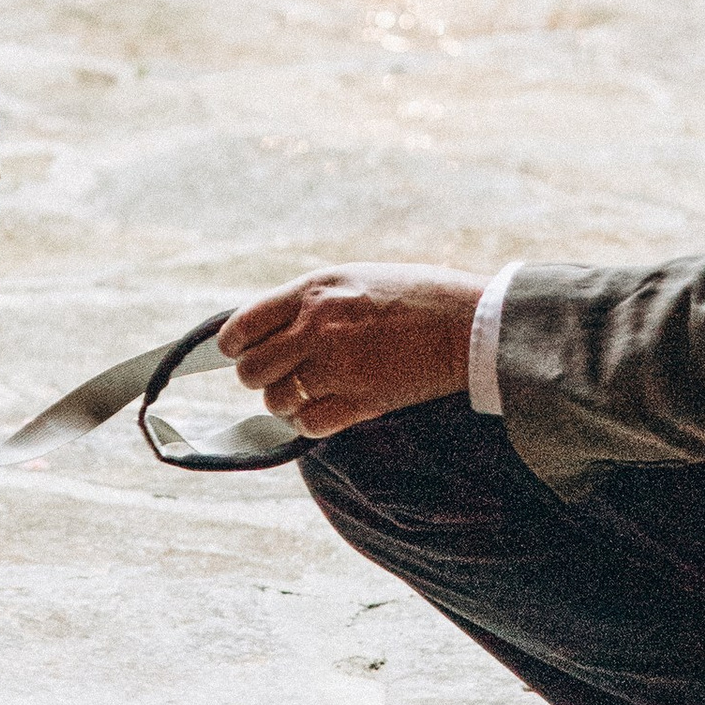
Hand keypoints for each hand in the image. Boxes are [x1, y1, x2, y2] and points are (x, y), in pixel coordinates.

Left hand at [218, 264, 485, 436]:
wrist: (470, 322)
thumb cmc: (416, 296)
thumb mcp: (355, 279)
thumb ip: (310, 301)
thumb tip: (268, 330)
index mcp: (314, 290)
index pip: (241, 326)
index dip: (234, 345)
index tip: (241, 352)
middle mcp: (317, 327)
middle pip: (250, 370)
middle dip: (260, 377)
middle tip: (280, 375)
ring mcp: (337, 366)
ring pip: (276, 401)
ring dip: (285, 402)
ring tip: (308, 393)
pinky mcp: (360, 401)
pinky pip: (308, 425)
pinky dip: (309, 423)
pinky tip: (326, 411)